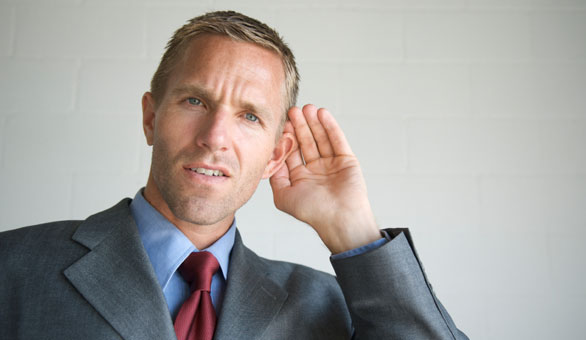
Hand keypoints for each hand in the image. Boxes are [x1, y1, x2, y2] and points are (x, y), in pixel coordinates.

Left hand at [269, 105, 380, 253]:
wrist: (340, 219)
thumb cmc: (312, 212)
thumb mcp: (283, 196)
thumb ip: (275, 177)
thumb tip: (270, 159)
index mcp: (300, 178)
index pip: (291, 152)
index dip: (287, 137)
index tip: (281, 123)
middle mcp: (315, 170)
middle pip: (306, 142)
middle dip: (299, 126)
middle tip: (293, 110)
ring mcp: (331, 164)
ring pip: (321, 138)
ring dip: (314, 123)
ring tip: (307, 108)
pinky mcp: (346, 160)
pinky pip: (337, 140)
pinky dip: (330, 126)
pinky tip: (322, 114)